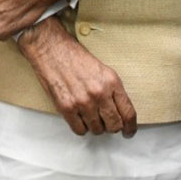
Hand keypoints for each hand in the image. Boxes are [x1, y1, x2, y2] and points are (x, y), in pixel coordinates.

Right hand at [18, 20, 136, 136]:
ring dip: (94, 126)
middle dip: (112, 127)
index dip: (130, 127)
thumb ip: (112, 90)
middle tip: (106, 123)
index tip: (128, 131)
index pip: (128, 113)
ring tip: (89, 116)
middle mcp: (99, 93)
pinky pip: (79, 130)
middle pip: (114, 125)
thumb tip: (118, 111)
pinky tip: (79, 118)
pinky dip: (80, 127)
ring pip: (97, 130)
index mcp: (111, 82)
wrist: (50, 48)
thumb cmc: (73, 56)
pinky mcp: (66, 107)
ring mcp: (83, 102)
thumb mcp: (102, 70)